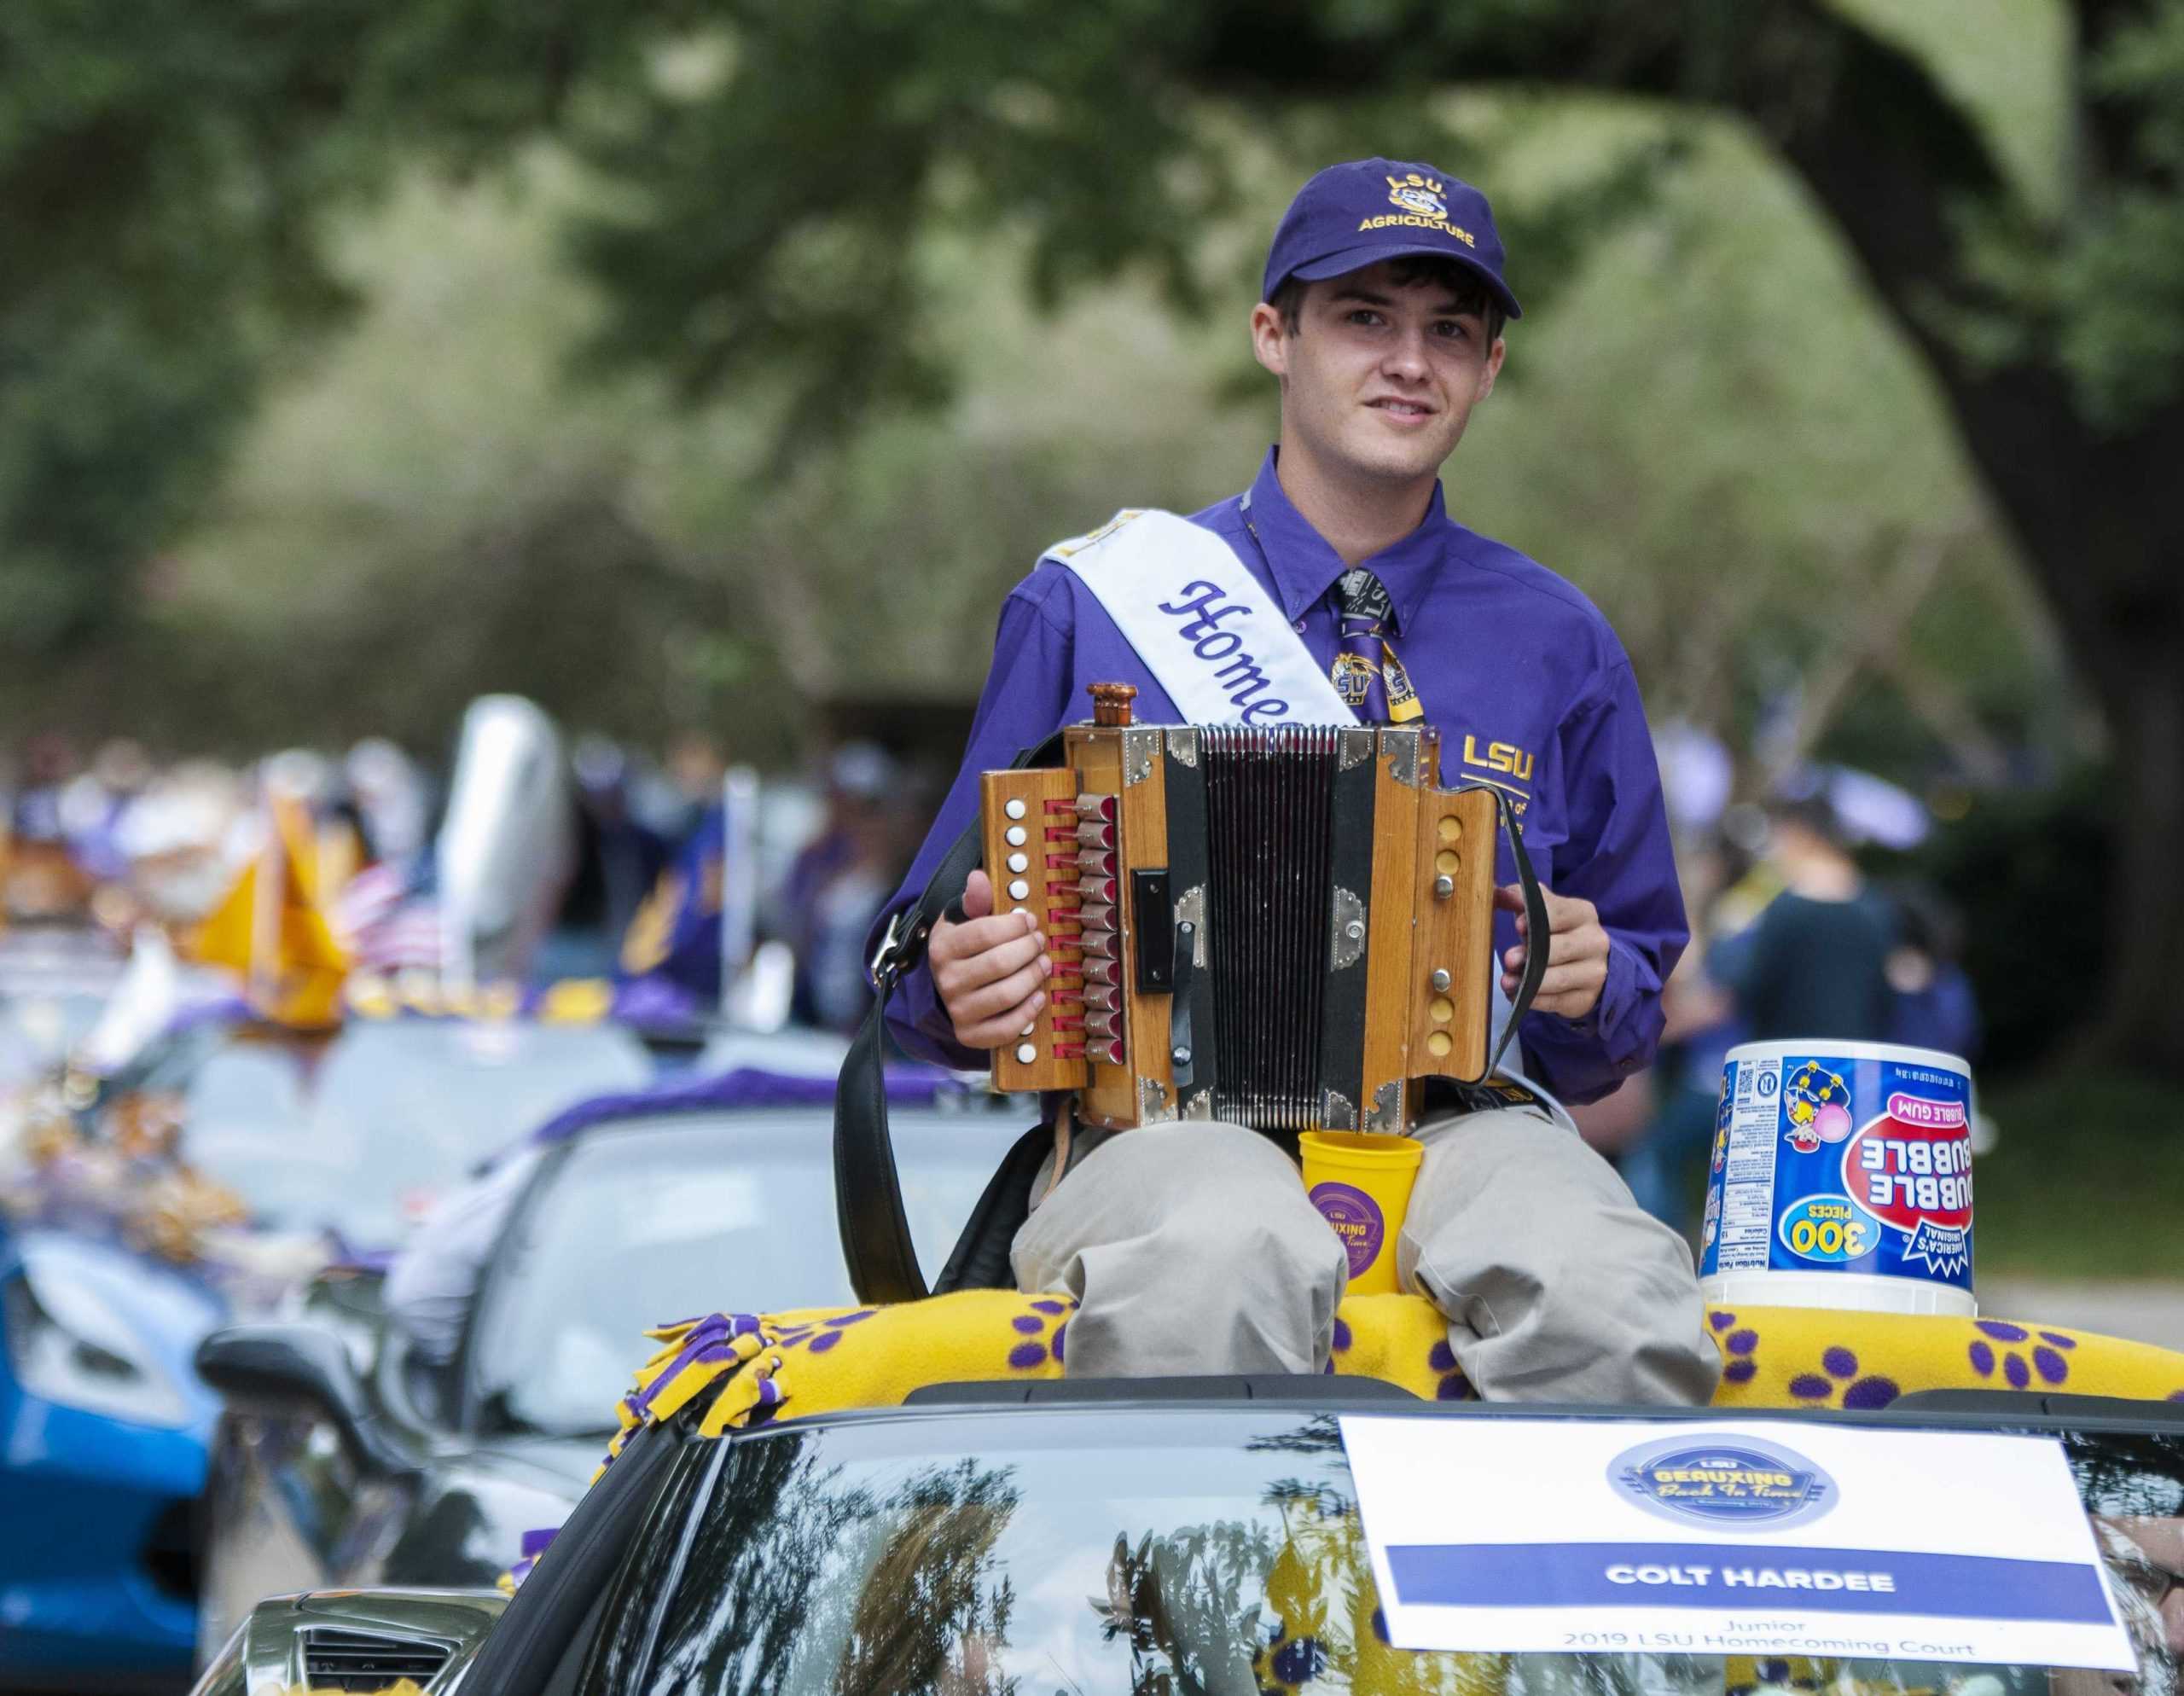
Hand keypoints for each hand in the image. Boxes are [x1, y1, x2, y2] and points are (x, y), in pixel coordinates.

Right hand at [930, 869, 1051, 1049]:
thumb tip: (978, 877)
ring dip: (1033, 977)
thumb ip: (975, 899)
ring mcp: (958, 1010)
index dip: (1015, 925)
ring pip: (1006, 994)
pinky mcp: (970, 1035)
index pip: (984, 932)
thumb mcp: (963, 919)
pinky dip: (1028, 1012)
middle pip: (999, 963)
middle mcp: (947, 980)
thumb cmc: (964, 948)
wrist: (948, 988)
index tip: (1029, 920)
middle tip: (1040, 941)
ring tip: (1044, 964)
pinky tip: (1038, 995)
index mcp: (943, 947)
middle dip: (1029, 949)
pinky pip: (1006, 1028)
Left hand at [1496, 882, 1609, 1019]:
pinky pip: (1557, 1002)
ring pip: (1559, 979)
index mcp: (1583, 914)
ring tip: (1507, 982)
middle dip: (1531, 955)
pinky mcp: (1586, 998)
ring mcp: (1594, 973)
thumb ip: (1518, 898)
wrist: (1584, 965)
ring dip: (1529, 982)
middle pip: (1560, 948)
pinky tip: (1518, 996)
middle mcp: (1594, 942)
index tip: (1517, 926)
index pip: (1559, 913)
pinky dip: (1534, 1000)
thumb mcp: (1542, 911)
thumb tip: (1495, 893)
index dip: (1536, 920)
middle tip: (1509, 959)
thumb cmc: (1555, 933)